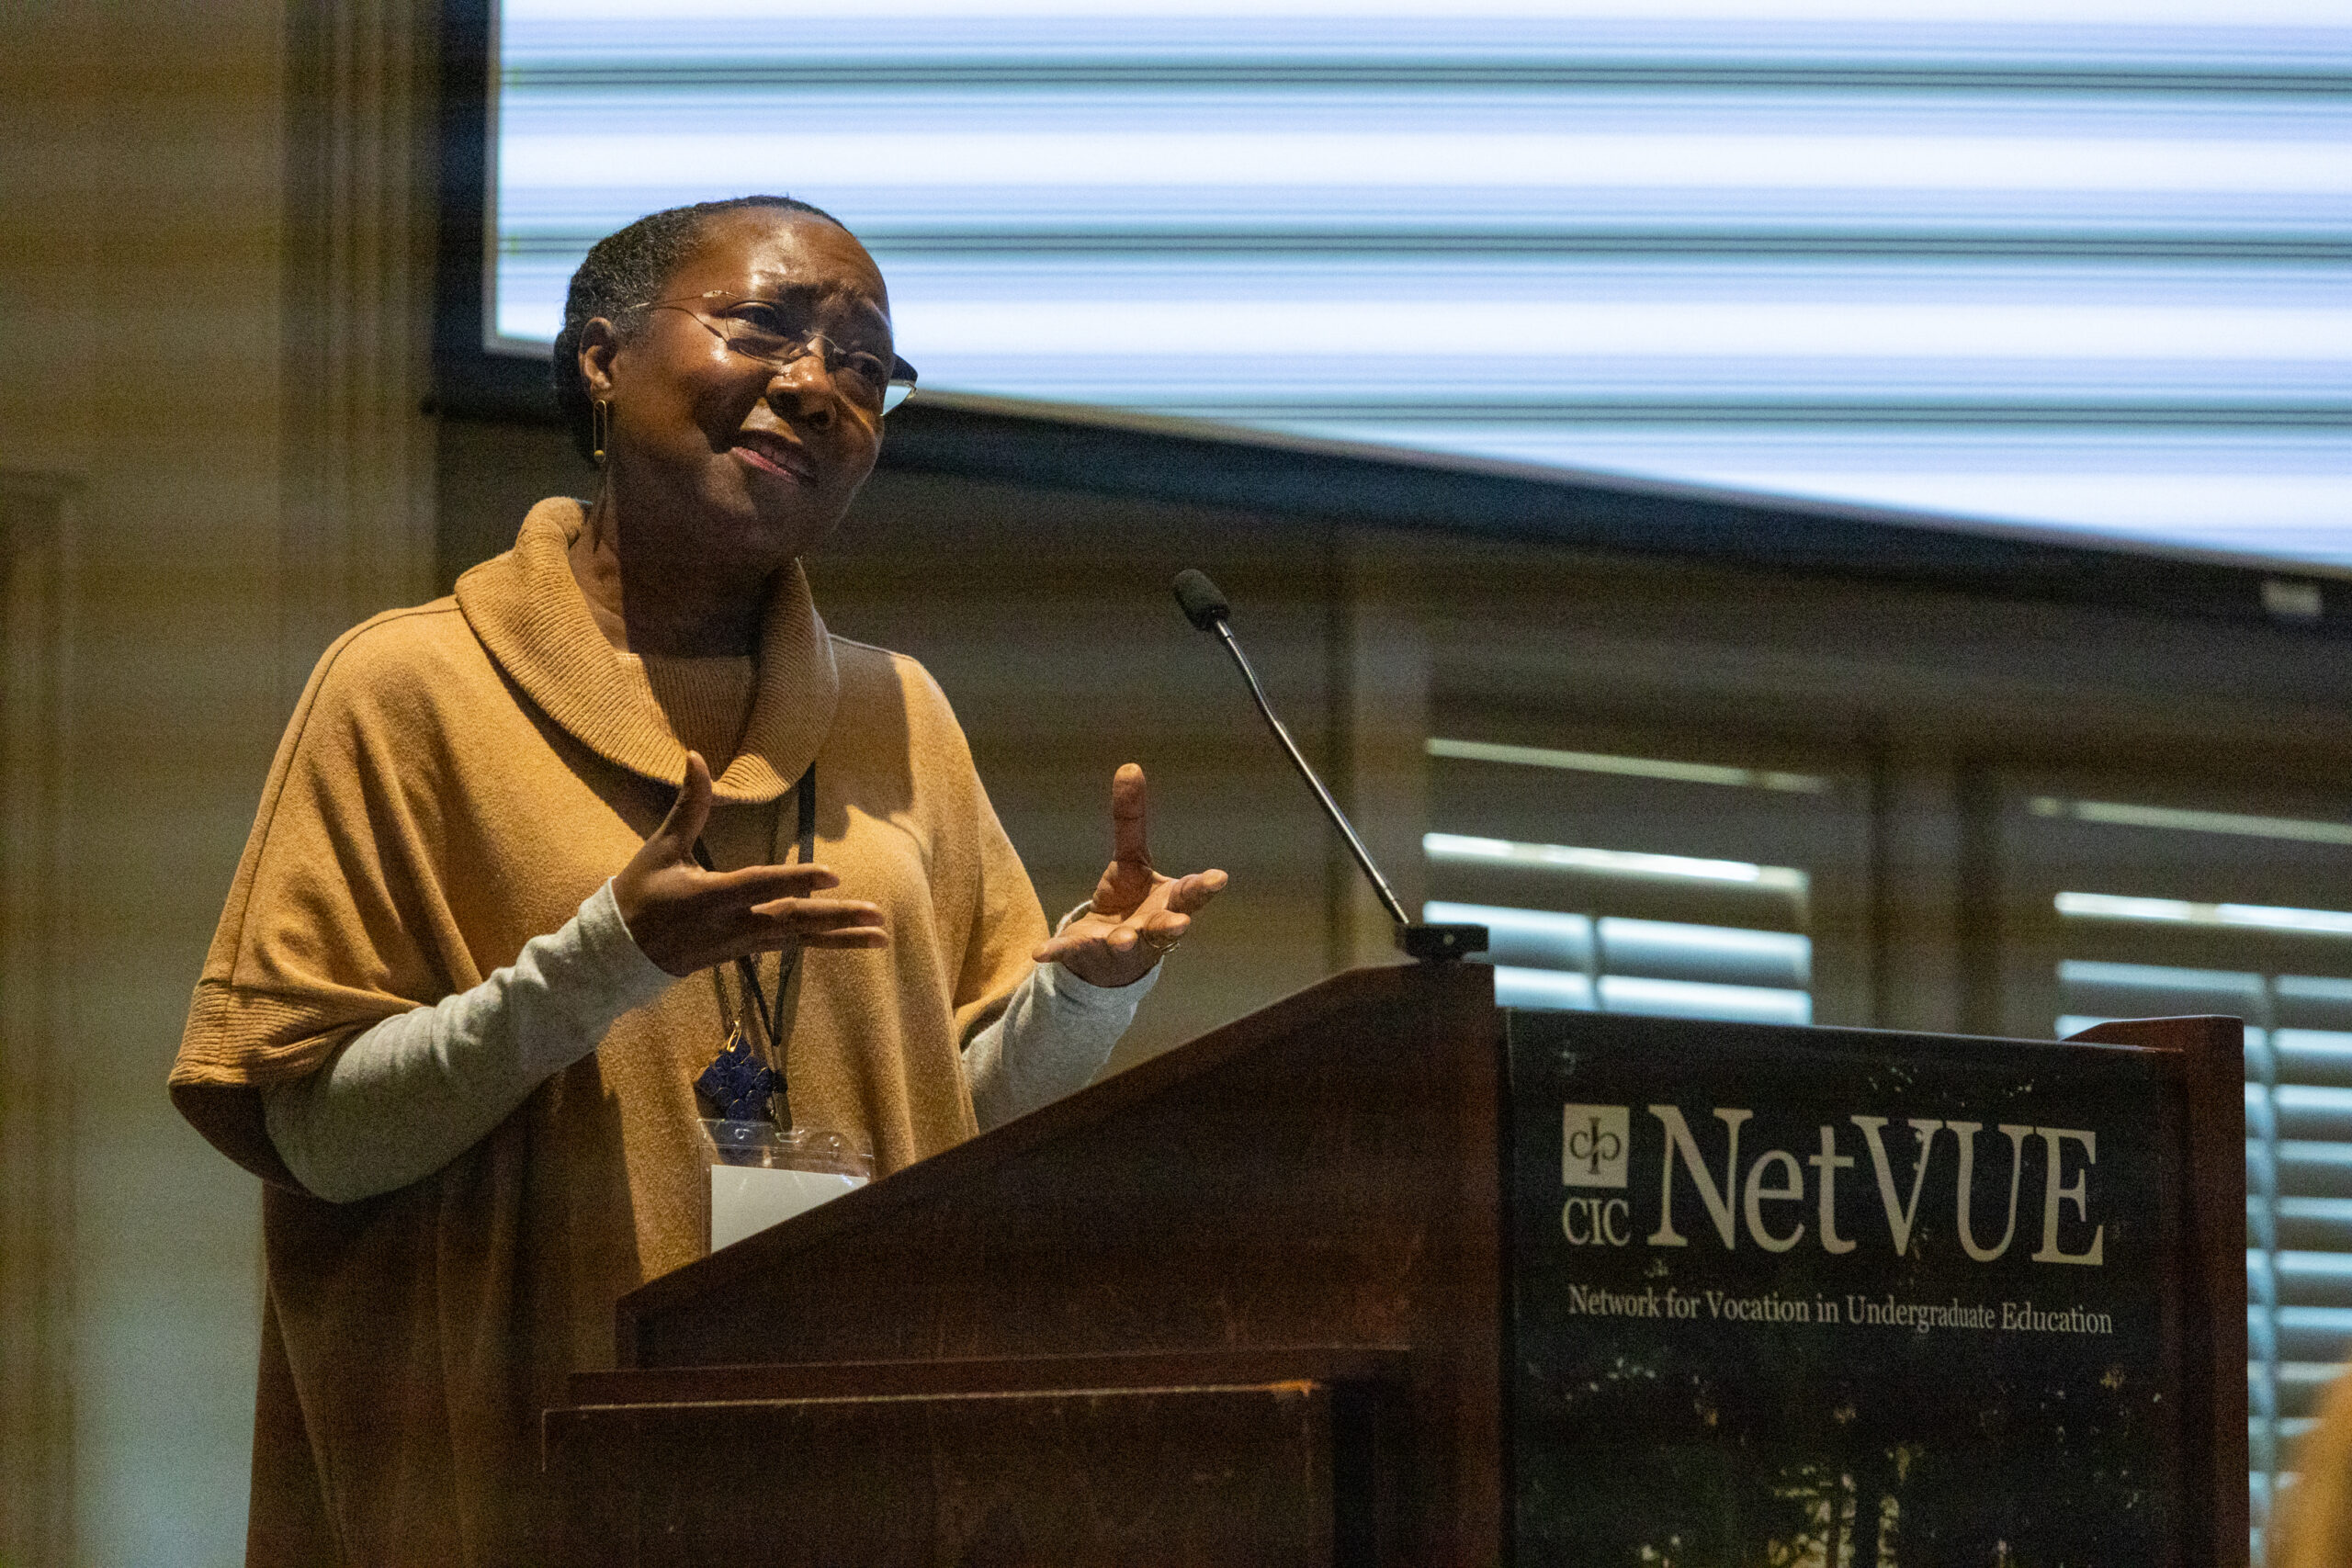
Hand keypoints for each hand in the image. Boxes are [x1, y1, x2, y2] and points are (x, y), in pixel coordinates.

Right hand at [613, 752, 887, 976]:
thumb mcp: (661, 849)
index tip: (833, 876)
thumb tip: (695, 757)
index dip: (795, 880)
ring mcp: (741, 944)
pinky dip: (823, 944)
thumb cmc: (640, 895)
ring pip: (798, 941)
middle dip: (836, 918)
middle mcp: (732, 926)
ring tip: (881, 934)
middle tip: (878, 916)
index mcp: (710, 897)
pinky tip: (852, 940)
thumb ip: (688, 806)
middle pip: (792, 923)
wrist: (618, 954)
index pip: (760, 886)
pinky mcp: (746, 953)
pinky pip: (791, 948)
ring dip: (841, 937)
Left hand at [1033, 763, 1227, 988]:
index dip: (1204, 887)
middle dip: (1172, 926)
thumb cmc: (1132, 902)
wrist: (1108, 957)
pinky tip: (1040, 952)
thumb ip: (1132, 819)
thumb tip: (1130, 765)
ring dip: (1124, 941)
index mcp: (1169, 903)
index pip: (1191, 895)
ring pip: (1126, 944)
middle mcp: (1151, 929)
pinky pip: (1073, 953)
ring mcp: (1121, 946)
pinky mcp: (1088, 953)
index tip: (1219, 878)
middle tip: (1180, 924)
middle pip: (1166, 928)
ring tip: (1120, 939)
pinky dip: (1058, 952)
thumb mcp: (1131, 858)